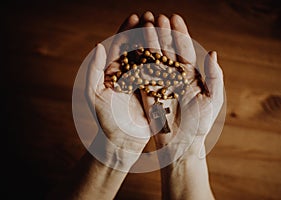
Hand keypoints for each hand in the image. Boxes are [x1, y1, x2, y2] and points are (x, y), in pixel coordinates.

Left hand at [86, 14, 150, 169]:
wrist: (122, 141)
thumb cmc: (106, 120)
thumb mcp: (94, 95)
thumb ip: (94, 69)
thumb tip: (98, 45)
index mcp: (111, 71)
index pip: (119, 45)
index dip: (125, 30)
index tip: (135, 17)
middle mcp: (127, 73)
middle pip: (135, 47)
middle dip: (142, 31)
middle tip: (152, 16)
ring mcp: (141, 80)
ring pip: (149, 56)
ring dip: (155, 41)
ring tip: (163, 27)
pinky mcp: (153, 90)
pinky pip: (159, 71)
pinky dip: (165, 59)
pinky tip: (172, 48)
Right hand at [140, 14, 223, 157]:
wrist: (180, 145)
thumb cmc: (199, 125)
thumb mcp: (212, 99)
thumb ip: (214, 76)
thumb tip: (213, 52)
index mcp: (191, 76)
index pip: (185, 49)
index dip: (180, 33)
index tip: (175, 17)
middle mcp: (174, 76)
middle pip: (168, 50)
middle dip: (163, 33)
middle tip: (157, 17)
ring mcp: (160, 83)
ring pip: (154, 58)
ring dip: (150, 42)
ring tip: (145, 24)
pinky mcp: (147, 92)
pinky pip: (142, 73)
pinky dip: (139, 59)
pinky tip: (134, 44)